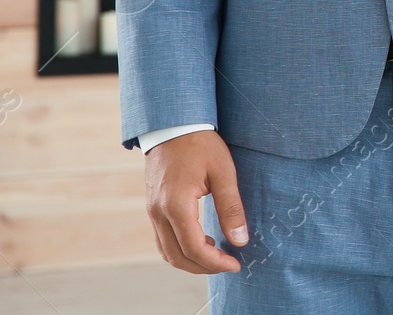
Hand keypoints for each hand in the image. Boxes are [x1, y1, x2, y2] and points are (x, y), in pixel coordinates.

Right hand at [143, 129, 247, 273]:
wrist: (173, 125)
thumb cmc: (201, 144)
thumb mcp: (223, 172)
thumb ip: (231, 207)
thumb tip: (240, 240)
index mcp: (176, 204)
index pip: (194, 248)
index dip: (215, 262)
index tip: (236, 264)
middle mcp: (158, 212)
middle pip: (177, 256)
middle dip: (203, 267)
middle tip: (229, 264)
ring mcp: (152, 211)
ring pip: (167, 251)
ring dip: (191, 260)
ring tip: (217, 254)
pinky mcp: (153, 207)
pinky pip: (163, 239)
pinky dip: (180, 249)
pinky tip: (202, 242)